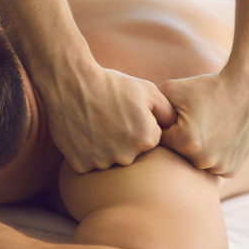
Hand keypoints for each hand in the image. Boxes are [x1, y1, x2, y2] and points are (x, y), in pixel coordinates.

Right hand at [47, 68, 176, 172]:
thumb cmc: (111, 84)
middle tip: (108, 118)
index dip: (137, 125)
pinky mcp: (81, 165)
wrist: (71, 83)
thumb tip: (177, 128)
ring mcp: (102, 163)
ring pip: (109, 161)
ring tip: (94, 124)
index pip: (149, 140)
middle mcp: (127, 156)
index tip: (125, 113)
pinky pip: (89, 164)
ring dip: (104, 148)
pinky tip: (83, 133)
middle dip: (122, 139)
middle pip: (130, 153)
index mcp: (147, 139)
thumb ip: (168, 112)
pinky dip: (86, 153)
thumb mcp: (148, 90)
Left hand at [158, 71, 248, 176]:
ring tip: (207, 129)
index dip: (166, 128)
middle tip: (195, 122)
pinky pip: (212, 168)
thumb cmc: (207, 87)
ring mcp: (219, 167)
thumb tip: (130, 119)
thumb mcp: (172, 89)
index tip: (176, 116)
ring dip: (196, 152)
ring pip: (194, 164)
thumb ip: (148, 106)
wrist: (248, 88)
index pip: (161, 142)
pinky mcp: (232, 169)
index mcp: (184, 142)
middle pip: (177, 156)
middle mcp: (202, 160)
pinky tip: (217, 138)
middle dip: (180, 141)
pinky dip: (212, 157)